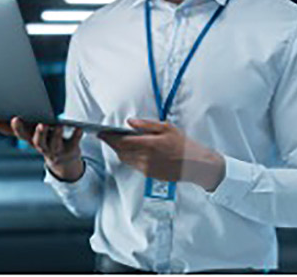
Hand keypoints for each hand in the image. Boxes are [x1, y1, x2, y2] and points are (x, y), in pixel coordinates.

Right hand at [0, 117, 84, 181]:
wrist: (63, 161)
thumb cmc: (43, 142)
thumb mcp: (29, 135)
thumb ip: (12, 129)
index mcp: (32, 141)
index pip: (23, 135)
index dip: (18, 128)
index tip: (15, 118)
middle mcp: (43, 147)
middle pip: (38, 141)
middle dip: (38, 133)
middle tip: (40, 124)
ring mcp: (57, 149)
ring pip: (55, 143)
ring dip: (56, 134)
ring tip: (57, 125)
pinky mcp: (71, 149)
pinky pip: (74, 142)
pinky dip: (76, 135)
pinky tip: (78, 127)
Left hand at [98, 119, 224, 190]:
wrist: (195, 164)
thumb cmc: (183, 144)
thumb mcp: (167, 128)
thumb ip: (146, 125)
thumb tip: (130, 122)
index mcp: (149, 144)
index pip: (121, 141)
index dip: (108, 136)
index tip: (100, 132)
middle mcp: (145, 158)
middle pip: (120, 151)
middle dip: (112, 143)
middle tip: (106, 135)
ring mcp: (146, 168)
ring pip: (125, 159)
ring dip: (119, 150)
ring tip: (117, 142)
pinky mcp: (149, 174)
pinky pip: (133, 165)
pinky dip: (129, 157)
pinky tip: (131, 151)